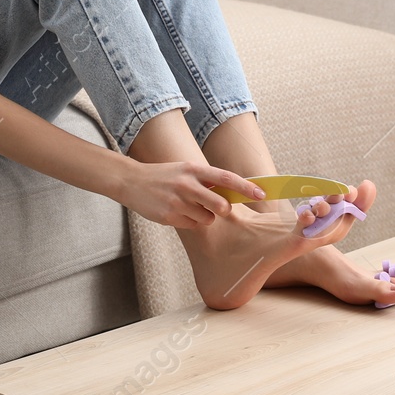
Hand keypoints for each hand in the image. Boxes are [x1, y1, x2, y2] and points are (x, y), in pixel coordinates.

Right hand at [115, 158, 263, 229]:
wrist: (132, 181)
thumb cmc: (164, 176)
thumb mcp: (185, 170)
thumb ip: (207, 180)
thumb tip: (234, 192)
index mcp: (194, 169)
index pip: (227, 178)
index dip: (246, 187)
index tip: (262, 194)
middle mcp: (187, 184)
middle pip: (221, 205)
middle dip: (224, 210)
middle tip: (218, 207)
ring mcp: (177, 201)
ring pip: (208, 218)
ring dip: (204, 216)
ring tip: (189, 206)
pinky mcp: (169, 216)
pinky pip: (193, 225)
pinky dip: (190, 222)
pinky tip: (177, 212)